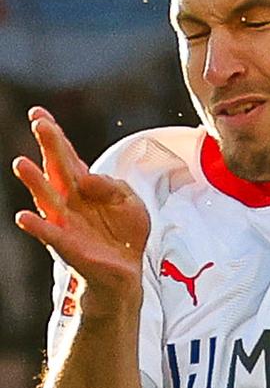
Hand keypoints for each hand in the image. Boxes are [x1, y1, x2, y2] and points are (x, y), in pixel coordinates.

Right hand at [13, 107, 149, 304]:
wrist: (127, 272)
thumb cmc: (125, 235)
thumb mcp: (131, 203)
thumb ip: (115, 186)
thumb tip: (88, 179)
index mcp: (84, 186)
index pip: (68, 156)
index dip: (55, 135)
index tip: (39, 114)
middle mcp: (69, 200)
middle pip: (56, 168)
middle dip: (48, 146)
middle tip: (38, 124)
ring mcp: (65, 222)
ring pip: (46, 198)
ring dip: (34, 182)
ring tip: (21, 164)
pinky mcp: (67, 245)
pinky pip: (49, 234)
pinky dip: (37, 226)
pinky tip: (24, 218)